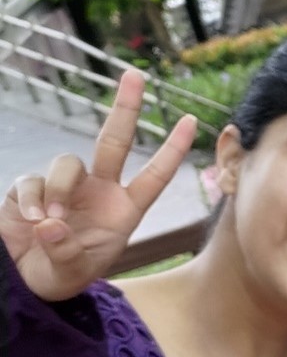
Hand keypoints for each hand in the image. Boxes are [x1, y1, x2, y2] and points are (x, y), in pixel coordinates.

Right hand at [1, 70, 195, 301]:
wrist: (26, 281)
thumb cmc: (62, 275)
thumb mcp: (73, 272)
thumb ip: (66, 252)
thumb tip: (51, 222)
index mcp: (124, 210)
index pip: (154, 176)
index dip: (172, 150)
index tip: (190, 119)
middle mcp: (99, 191)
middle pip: (114, 141)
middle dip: (126, 107)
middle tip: (135, 75)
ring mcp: (65, 187)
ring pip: (67, 162)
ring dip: (60, 189)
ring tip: (51, 220)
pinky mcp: (31, 189)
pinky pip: (32, 182)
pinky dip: (31, 200)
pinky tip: (30, 221)